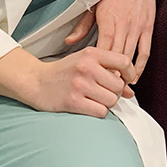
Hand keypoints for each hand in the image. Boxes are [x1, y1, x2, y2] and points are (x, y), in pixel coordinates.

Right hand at [0, 45, 134, 117]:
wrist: (36, 81)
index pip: (123, 61)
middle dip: (114, 93)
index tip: (126, 80)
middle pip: (118, 86)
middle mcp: (86, 67)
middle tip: (103, 93)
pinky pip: (100, 112)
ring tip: (94, 100)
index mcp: (91, 54)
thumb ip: (108, 72)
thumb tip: (130, 91)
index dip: (129, 73)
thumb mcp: (85, 63)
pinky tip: (88, 107)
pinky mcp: (73, 101)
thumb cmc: (64, 72)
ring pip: (111, 100)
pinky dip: (97, 112)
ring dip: (106, 104)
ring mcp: (80, 85)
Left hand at [66, 0, 158, 81]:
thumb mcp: (94, 5)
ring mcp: (137, 29)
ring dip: (125, 75)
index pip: (102, 52)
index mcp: (107, 22)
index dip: (99, 69)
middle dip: (111, 77)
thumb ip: (82, 26)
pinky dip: (141, 66)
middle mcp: (123, 27)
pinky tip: (135, 77)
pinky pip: (145, 52)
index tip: (94, 82)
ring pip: (130, 58)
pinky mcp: (148, 28)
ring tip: (118, 89)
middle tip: (104, 92)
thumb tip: (69, 42)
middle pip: (116, 59)